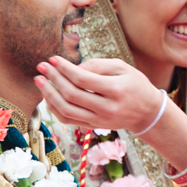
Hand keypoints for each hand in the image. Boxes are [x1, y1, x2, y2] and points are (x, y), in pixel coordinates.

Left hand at [35, 56, 161, 132]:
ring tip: (39, 81)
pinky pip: (68, 120)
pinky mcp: (93, 126)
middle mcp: (107, 108)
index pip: (83, 79)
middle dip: (53, 79)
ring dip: (49, 95)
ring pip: (66, 111)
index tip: (53, 59)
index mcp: (116, 90)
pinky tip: (48, 96)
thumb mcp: (122, 68)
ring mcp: (99, 120)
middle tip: (41, 67)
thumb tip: (71, 69)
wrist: (147, 113)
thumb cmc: (135, 85)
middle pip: (72, 95)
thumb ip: (97, 65)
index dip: (64, 69)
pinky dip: (54, 108)